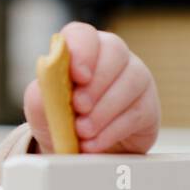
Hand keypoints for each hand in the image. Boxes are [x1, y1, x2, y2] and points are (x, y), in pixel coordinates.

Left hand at [23, 22, 160, 154]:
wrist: (75, 155)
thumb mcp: (42, 110)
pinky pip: (137, 112)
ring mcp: (135, 79)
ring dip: (103, 110)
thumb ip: (41, 94)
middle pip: (114, 51)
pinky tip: (94, 143)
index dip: (82, 50)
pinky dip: (112, 131)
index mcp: (81, 51)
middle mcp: (112, 58)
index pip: (83, 34)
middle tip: (79, 107)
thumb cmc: (59, 123)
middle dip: (96, 82)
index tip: (77, 75)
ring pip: (131, 81)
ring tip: (82, 132)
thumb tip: (46, 80)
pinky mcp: (147, 107)